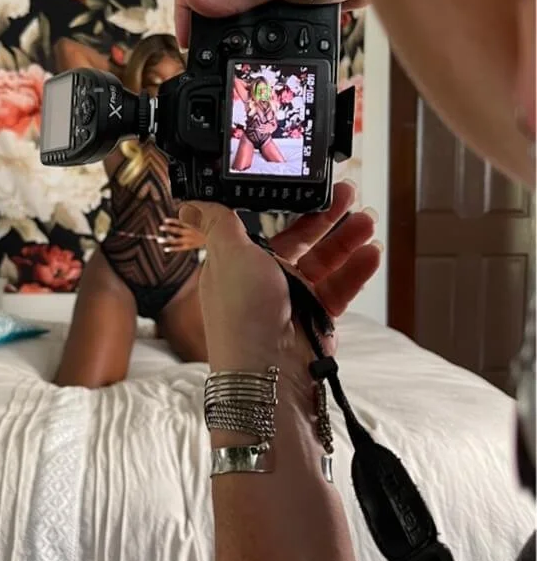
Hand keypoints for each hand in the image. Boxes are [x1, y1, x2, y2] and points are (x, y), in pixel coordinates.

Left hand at [160, 217, 205, 251]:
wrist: (210, 241)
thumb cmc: (198, 234)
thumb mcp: (192, 228)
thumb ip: (182, 229)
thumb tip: (170, 234)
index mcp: (190, 227)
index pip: (180, 222)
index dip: (172, 221)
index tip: (164, 220)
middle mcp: (189, 233)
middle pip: (177, 230)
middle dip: (168, 229)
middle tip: (160, 227)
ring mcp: (189, 240)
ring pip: (176, 240)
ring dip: (167, 240)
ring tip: (159, 239)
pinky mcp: (189, 247)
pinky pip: (179, 248)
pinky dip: (172, 248)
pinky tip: (165, 249)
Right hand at [174, 0, 366, 50]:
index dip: (184, 13)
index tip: (191, 46)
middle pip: (214, 0)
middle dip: (209, 30)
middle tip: (213, 61)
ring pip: (240, 13)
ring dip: (237, 37)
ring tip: (238, 62)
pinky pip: (268, 21)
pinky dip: (266, 38)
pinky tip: (273, 52)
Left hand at [179, 182, 380, 390]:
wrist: (269, 373)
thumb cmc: (242, 315)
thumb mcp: (228, 255)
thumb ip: (218, 223)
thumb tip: (190, 203)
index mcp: (238, 262)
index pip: (267, 225)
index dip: (290, 205)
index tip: (311, 187)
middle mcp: (263, 280)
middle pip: (300, 240)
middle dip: (325, 218)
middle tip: (348, 194)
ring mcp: (291, 301)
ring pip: (324, 262)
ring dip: (346, 241)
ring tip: (367, 221)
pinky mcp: (315, 320)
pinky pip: (339, 288)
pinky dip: (355, 271)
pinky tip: (370, 254)